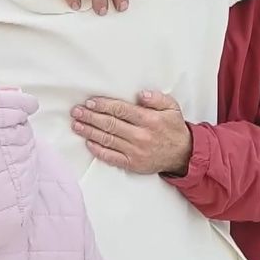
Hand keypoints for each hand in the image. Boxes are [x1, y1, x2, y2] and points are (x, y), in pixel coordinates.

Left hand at [72, 91, 193, 174]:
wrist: (183, 154)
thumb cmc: (174, 128)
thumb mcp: (172, 108)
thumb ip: (157, 99)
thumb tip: (140, 95)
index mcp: (149, 120)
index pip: (121, 110)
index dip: (103, 105)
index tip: (90, 102)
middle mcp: (140, 136)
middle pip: (110, 124)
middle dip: (90, 117)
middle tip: (76, 111)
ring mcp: (135, 151)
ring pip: (107, 139)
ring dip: (89, 131)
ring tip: (76, 125)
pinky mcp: (132, 164)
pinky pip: (111, 157)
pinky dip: (98, 150)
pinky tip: (88, 142)